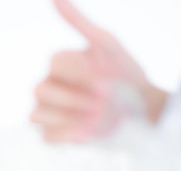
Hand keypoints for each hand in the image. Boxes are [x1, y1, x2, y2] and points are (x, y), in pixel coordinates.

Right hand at [31, 0, 166, 142]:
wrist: (142, 109)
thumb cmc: (125, 75)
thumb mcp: (107, 46)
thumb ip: (80, 22)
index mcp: (60, 64)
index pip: (54, 64)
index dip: (81, 75)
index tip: (106, 82)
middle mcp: (50, 86)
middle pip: (40, 90)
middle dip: (75, 98)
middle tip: (103, 103)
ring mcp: (51, 112)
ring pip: (38, 114)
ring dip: (71, 117)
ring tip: (98, 118)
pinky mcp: (56, 134)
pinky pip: (46, 137)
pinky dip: (67, 135)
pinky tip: (89, 132)